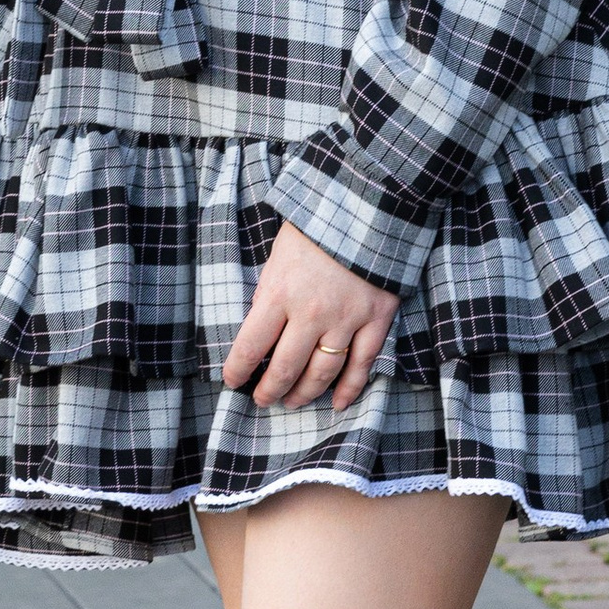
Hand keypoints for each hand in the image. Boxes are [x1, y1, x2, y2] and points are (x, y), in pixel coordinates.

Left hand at [224, 222, 396, 413]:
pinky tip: (337, 403)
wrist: (368, 204)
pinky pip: (362, 365)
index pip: (250, 346)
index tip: (232, 381)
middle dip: (269, 390)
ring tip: (291, 401)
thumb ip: (270, 293)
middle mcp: (311, 313)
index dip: (237, 370)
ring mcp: (346, 320)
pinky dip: (349, 389)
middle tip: (262, 399)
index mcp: (280, 293)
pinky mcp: (376, 320)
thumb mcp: (278, 255)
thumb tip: (264, 329)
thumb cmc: (316, 226)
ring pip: (322, 373)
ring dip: (303, 393)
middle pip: (286, 368)